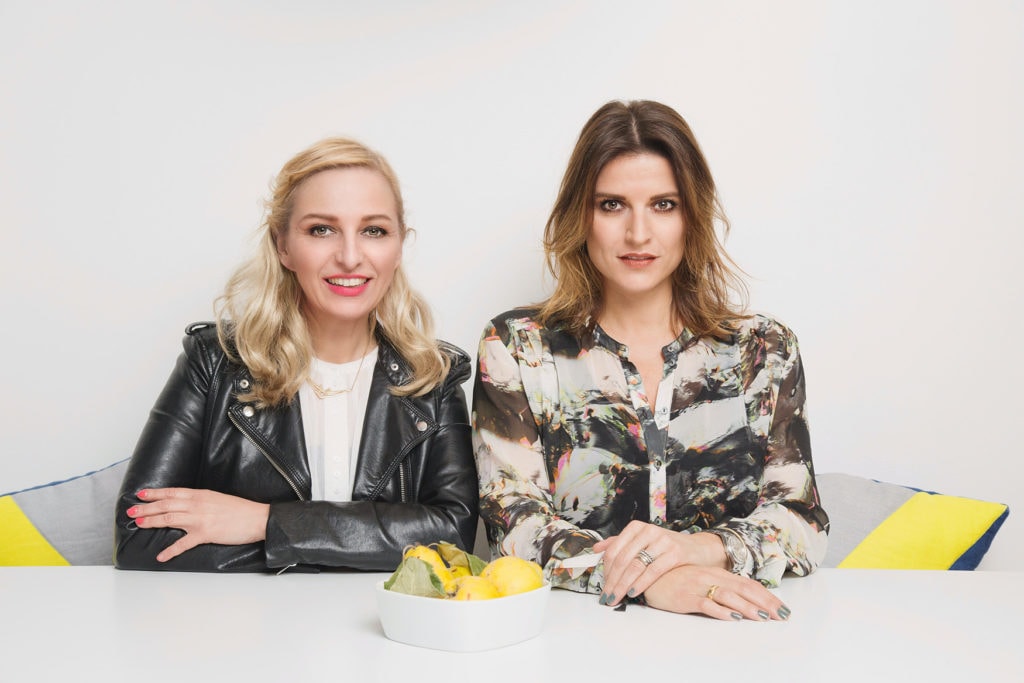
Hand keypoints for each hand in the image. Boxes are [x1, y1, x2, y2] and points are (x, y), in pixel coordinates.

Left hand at [126, 488, 269, 562]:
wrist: (256, 518)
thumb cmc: (240, 509)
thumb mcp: (217, 498)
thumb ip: (201, 501)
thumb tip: (186, 504)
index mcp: (200, 494)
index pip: (172, 492)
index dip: (155, 493)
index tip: (141, 494)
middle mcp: (197, 504)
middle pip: (166, 505)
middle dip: (146, 507)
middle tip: (131, 510)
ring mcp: (200, 519)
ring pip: (169, 519)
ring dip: (151, 521)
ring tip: (138, 524)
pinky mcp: (205, 534)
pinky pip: (183, 543)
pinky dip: (170, 551)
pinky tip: (161, 556)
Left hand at [593, 521, 726, 605]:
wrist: (699, 549)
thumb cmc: (668, 547)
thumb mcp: (643, 541)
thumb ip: (620, 543)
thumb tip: (596, 549)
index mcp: (636, 528)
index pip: (614, 550)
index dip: (605, 570)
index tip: (602, 586)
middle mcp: (648, 531)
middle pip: (623, 559)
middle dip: (612, 581)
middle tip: (607, 597)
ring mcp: (662, 541)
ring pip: (635, 565)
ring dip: (623, 585)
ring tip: (617, 597)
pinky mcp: (675, 553)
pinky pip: (653, 571)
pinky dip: (641, 583)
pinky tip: (633, 592)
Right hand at [642, 565, 790, 620]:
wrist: (646, 574)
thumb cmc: (675, 579)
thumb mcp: (701, 581)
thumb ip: (720, 588)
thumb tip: (743, 602)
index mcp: (717, 574)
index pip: (748, 584)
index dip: (767, 596)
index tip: (783, 608)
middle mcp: (711, 577)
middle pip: (744, 589)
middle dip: (766, 603)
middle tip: (782, 615)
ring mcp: (699, 586)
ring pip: (729, 596)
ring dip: (748, 607)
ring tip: (763, 617)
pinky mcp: (686, 596)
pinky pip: (707, 603)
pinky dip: (721, 611)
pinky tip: (733, 618)